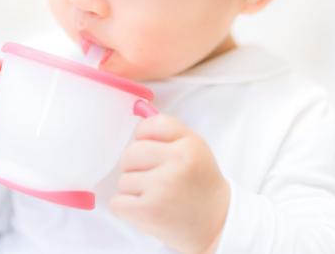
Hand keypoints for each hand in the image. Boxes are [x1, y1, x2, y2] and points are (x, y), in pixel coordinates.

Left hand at [110, 115, 229, 253]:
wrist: (216, 223)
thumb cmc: (199, 183)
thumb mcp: (195, 148)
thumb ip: (169, 131)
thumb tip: (137, 111)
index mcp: (189, 144)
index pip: (150, 125)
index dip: (144, 137)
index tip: (152, 150)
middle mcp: (177, 163)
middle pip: (130, 153)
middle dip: (136, 166)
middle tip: (155, 178)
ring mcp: (162, 187)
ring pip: (123, 179)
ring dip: (133, 190)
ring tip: (156, 196)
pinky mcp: (148, 211)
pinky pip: (117, 202)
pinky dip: (127, 208)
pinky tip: (147, 209)